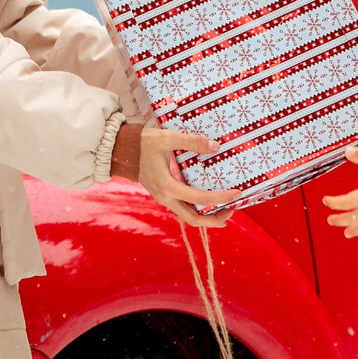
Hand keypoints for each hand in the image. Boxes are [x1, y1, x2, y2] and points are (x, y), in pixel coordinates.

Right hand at [113, 126, 240, 228]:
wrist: (120, 151)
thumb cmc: (142, 143)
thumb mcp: (167, 138)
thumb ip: (191, 141)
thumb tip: (216, 146)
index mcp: (168, 187)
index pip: (200, 200)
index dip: (221, 198)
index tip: (237, 194)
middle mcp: (166, 198)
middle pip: (193, 220)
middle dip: (214, 220)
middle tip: (231, 211)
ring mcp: (163, 198)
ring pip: (187, 216)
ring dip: (205, 216)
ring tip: (222, 209)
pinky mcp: (163, 194)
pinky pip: (182, 208)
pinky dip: (196, 208)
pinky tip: (206, 199)